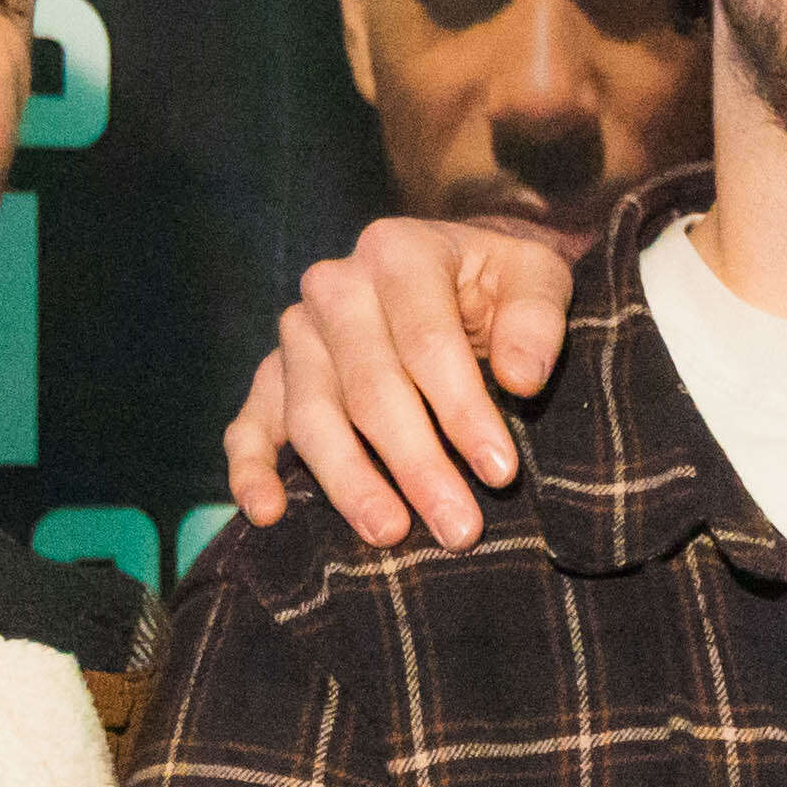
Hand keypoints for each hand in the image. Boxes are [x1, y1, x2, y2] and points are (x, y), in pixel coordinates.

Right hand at [217, 219, 582, 547]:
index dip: (464, 411)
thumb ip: (536, 320)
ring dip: (350, 483)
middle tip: (459, 529)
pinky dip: (251, 470)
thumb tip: (521, 380)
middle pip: (369, 388)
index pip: (428, 343)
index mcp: (397, 251)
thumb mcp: (537, 278)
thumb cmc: (498, 286)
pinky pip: (249, 424)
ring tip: (391, 535)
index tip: (501, 472)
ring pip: (313, 415)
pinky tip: (269, 513)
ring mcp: (297, 333)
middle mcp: (335, 287)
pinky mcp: (272, 375)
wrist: (452, 274)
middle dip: (416, 465)